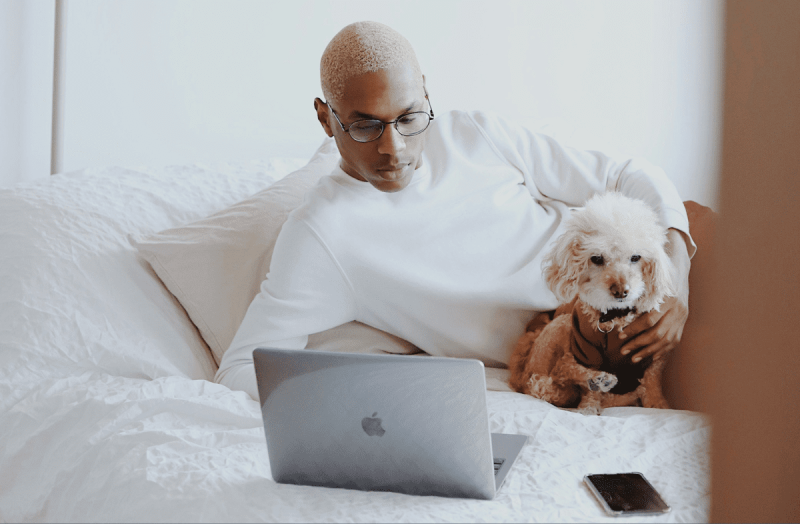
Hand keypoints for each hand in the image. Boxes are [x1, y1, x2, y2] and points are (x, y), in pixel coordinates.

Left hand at [620, 228, 690, 361]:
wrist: (680, 274)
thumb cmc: (658, 279)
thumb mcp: (649, 283)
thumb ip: (637, 296)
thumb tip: (616, 307)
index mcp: (667, 299)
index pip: (649, 319)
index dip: (634, 329)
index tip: (620, 335)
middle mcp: (677, 310)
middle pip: (657, 333)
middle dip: (639, 343)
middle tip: (624, 350)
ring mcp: (681, 318)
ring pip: (666, 340)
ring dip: (649, 351)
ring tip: (634, 357)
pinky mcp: (683, 323)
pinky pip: (674, 340)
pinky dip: (662, 350)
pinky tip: (651, 356)